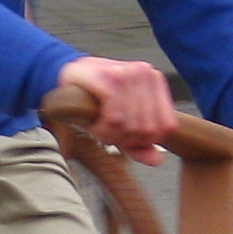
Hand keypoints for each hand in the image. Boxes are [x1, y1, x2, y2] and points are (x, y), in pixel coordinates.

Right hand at [56, 54, 174, 163]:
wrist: (65, 78)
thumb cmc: (95, 100)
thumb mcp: (121, 124)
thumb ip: (140, 144)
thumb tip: (157, 160)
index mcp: (155, 81)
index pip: (167, 127)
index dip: (146, 141)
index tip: (127, 137)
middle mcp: (146, 73)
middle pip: (148, 130)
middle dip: (126, 140)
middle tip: (108, 133)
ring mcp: (129, 73)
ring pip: (132, 126)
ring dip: (111, 136)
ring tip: (100, 127)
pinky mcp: (110, 78)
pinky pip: (115, 119)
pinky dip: (103, 129)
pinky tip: (94, 125)